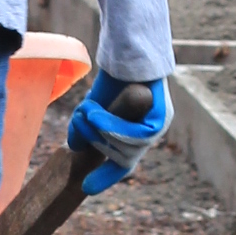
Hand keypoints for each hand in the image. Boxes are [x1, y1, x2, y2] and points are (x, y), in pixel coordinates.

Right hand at [65, 71, 168, 196]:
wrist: (131, 47)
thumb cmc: (115, 75)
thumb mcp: (95, 105)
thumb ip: (88, 125)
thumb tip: (74, 147)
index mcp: (135, 132)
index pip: (123, 162)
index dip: (105, 176)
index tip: (86, 188)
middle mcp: (150, 132)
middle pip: (121, 156)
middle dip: (94, 140)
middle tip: (79, 118)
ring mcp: (159, 125)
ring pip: (126, 147)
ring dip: (100, 131)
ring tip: (85, 111)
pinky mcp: (161, 116)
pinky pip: (135, 135)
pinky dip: (112, 127)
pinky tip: (96, 113)